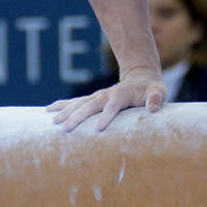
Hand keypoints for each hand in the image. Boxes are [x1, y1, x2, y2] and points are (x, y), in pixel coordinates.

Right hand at [46, 67, 165, 131]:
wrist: (141, 78)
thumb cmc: (151, 89)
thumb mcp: (158, 91)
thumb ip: (156, 98)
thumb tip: (152, 107)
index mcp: (122, 94)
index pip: (113, 105)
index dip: (107, 115)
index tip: (98, 128)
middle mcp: (106, 94)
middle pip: (91, 104)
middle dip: (78, 116)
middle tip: (65, 129)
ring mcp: (98, 96)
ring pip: (79, 103)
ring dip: (66, 111)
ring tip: (52, 122)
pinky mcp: (93, 99)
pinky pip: (75, 102)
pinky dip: (62, 105)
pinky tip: (48, 111)